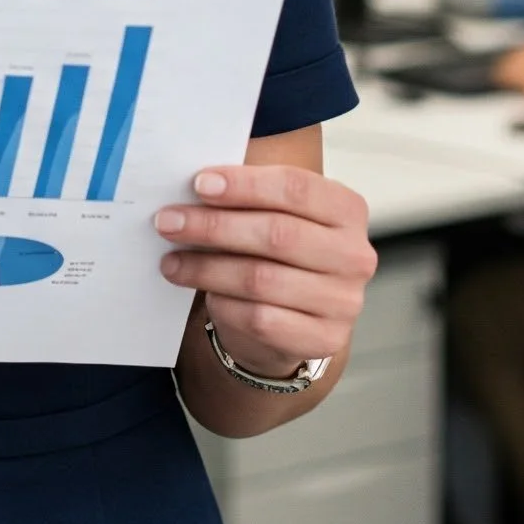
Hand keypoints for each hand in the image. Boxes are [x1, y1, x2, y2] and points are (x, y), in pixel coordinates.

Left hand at [157, 164, 375, 380]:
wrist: (293, 316)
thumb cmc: (276, 252)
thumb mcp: (272, 214)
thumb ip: (247, 198)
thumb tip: (194, 188)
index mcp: (347, 209)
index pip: (296, 188)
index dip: (244, 185)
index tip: (199, 184)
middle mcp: (355, 255)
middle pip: (277, 234)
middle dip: (214, 226)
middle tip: (168, 221)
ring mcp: (344, 301)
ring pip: (262, 279)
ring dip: (206, 267)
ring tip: (172, 260)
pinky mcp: (325, 339)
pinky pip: (261, 319)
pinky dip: (224, 304)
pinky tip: (203, 294)